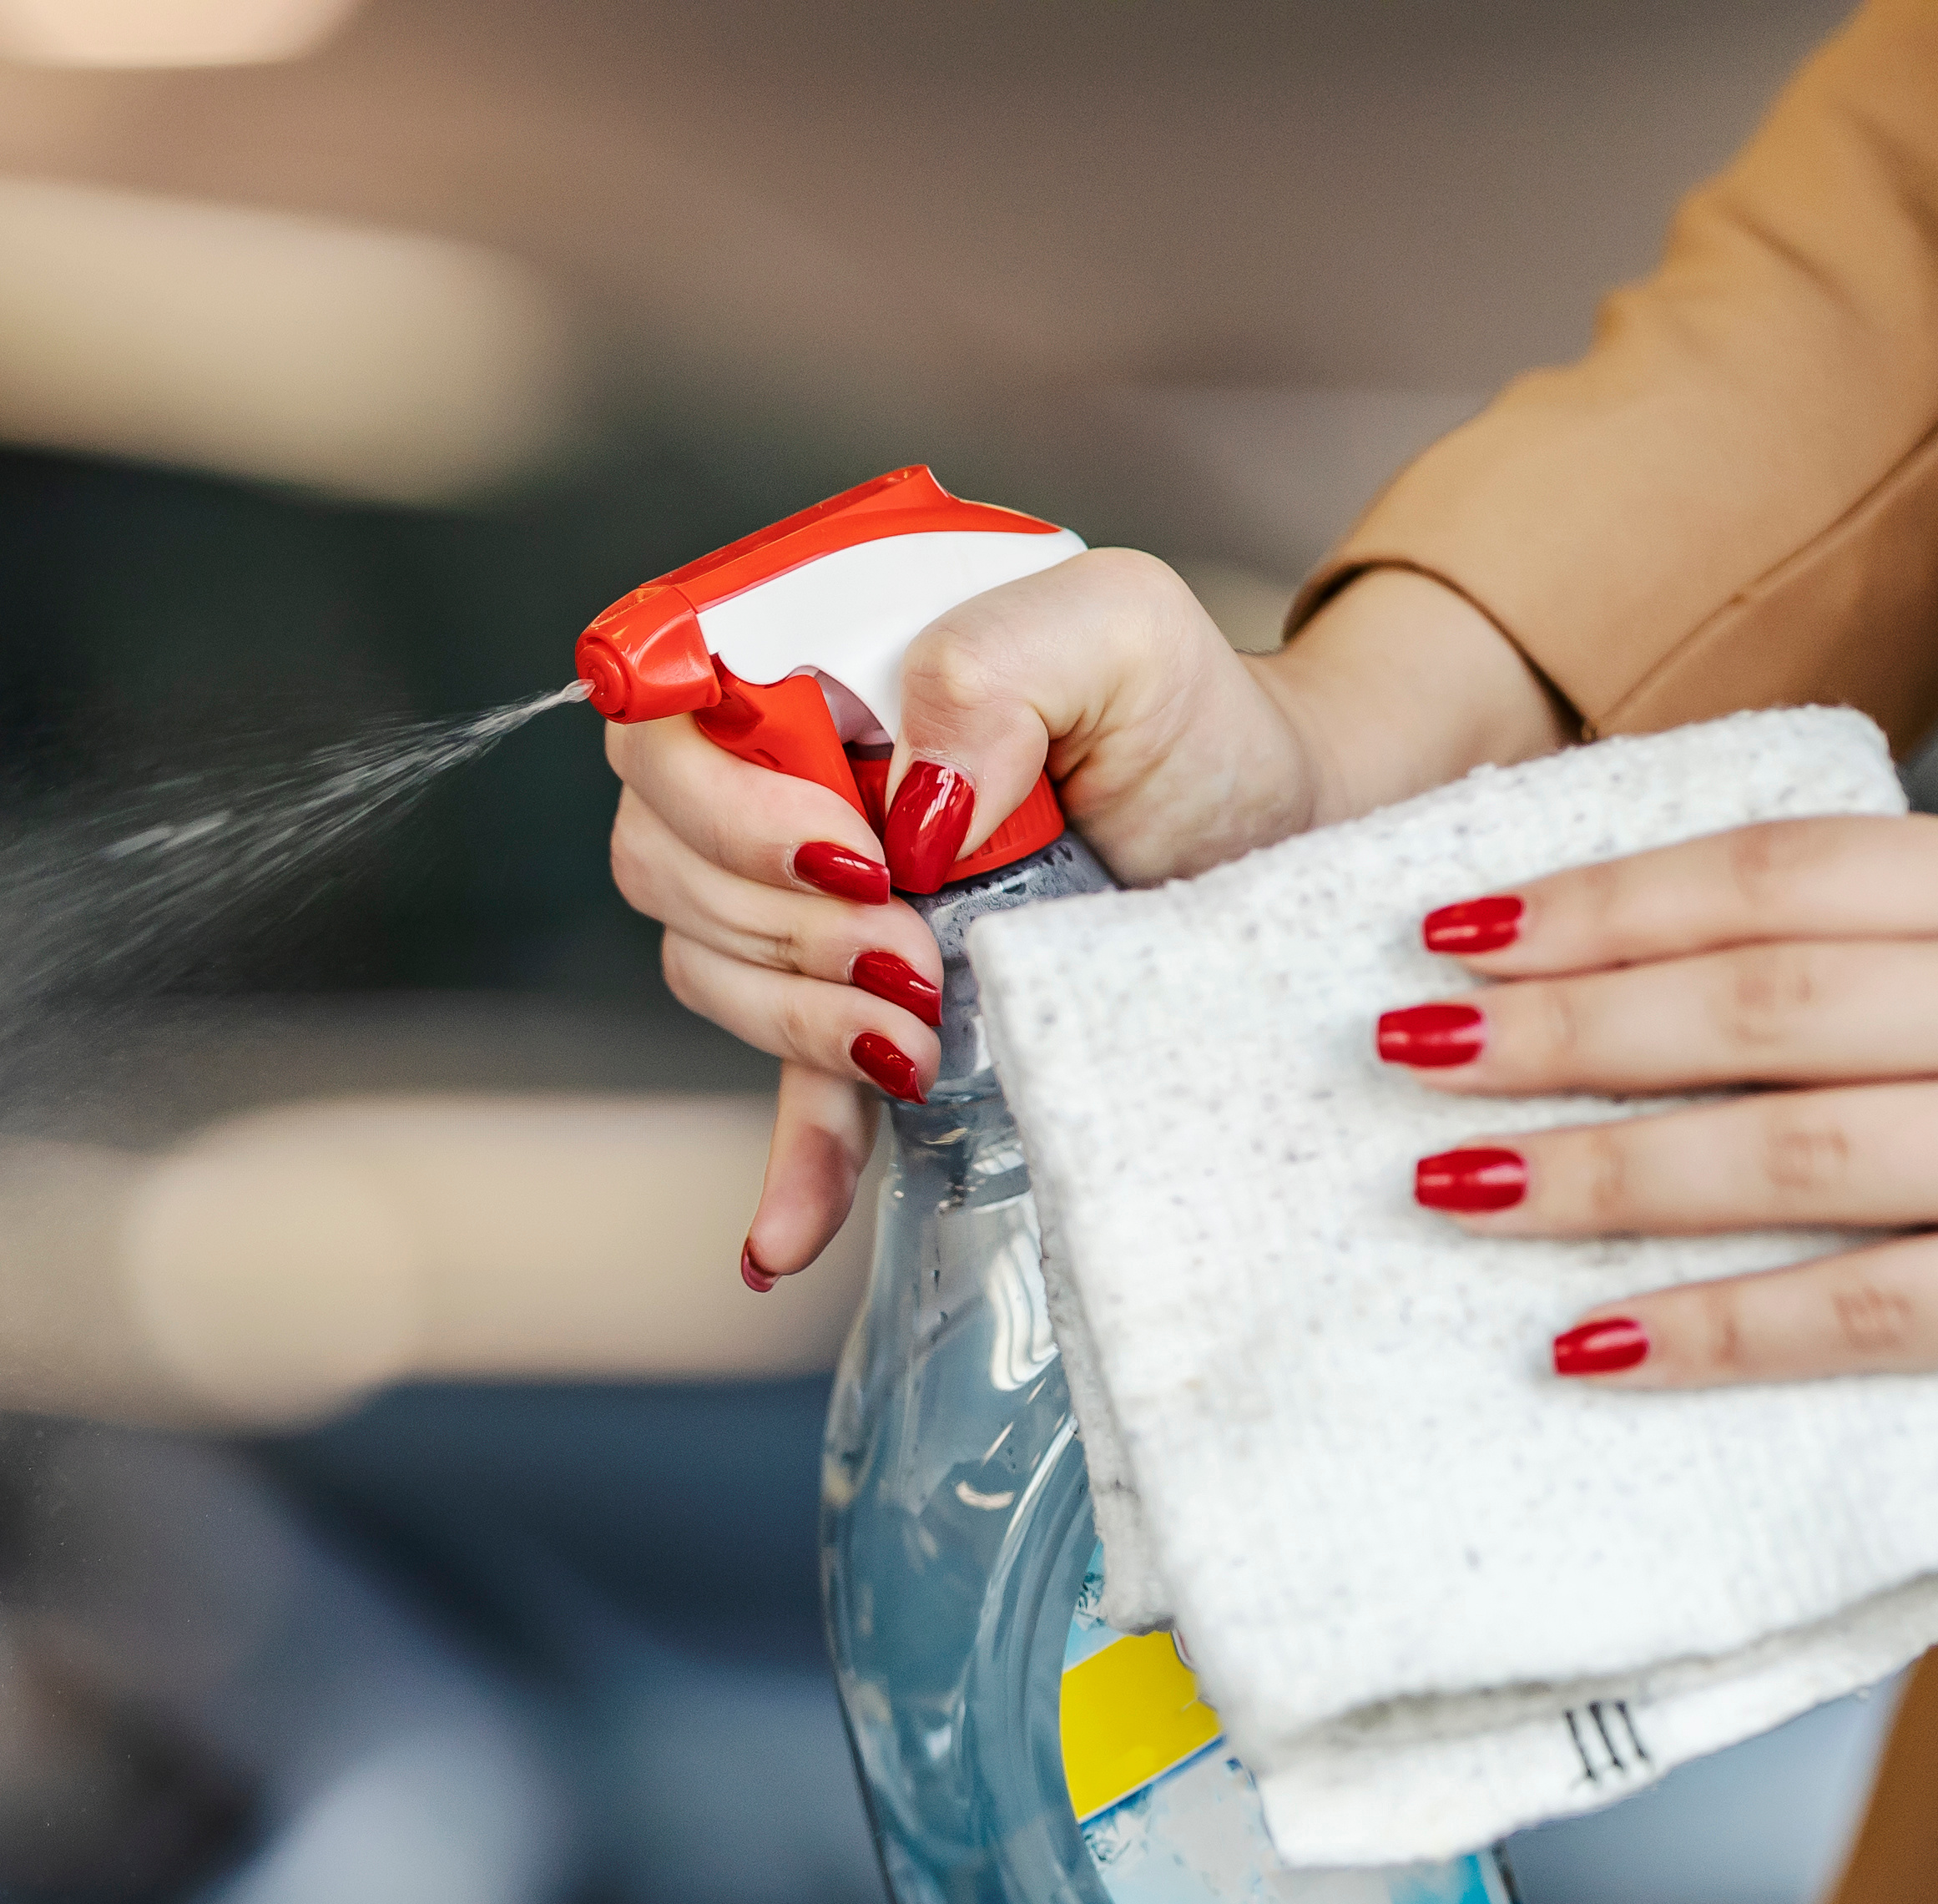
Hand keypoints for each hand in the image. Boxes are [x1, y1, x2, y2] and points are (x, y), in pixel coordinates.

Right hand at [609, 559, 1560, 1281]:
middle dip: (781, 917)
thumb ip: (995, 660)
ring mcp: (815, 904)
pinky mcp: (865, 1012)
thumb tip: (907, 812)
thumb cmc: (1197, 719)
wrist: (1276, 836)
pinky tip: (785, 1240)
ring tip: (924, 1021)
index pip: (662, 714)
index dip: (722, 799)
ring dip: (800, 1015)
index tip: (860, 849)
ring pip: (703, 964)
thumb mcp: (1118, 628)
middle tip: (916, 940)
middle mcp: (787, 779)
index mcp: (817, 663)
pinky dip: (786, 1166)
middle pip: (661, 855)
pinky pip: (783, 1097)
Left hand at [1384, 815, 1937, 1429]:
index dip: (1594, 899)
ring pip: (1782, 1150)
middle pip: (1749, 1000)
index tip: (1447, 924)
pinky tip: (1588, 1345)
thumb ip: (1915, 938)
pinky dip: (1711, 1329)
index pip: (1774, 873)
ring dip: (1591, 1171)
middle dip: (1548, 1027)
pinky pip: (1863, 1310)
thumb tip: (1665, 955)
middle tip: (1390, 1047)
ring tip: (1445, 1180)